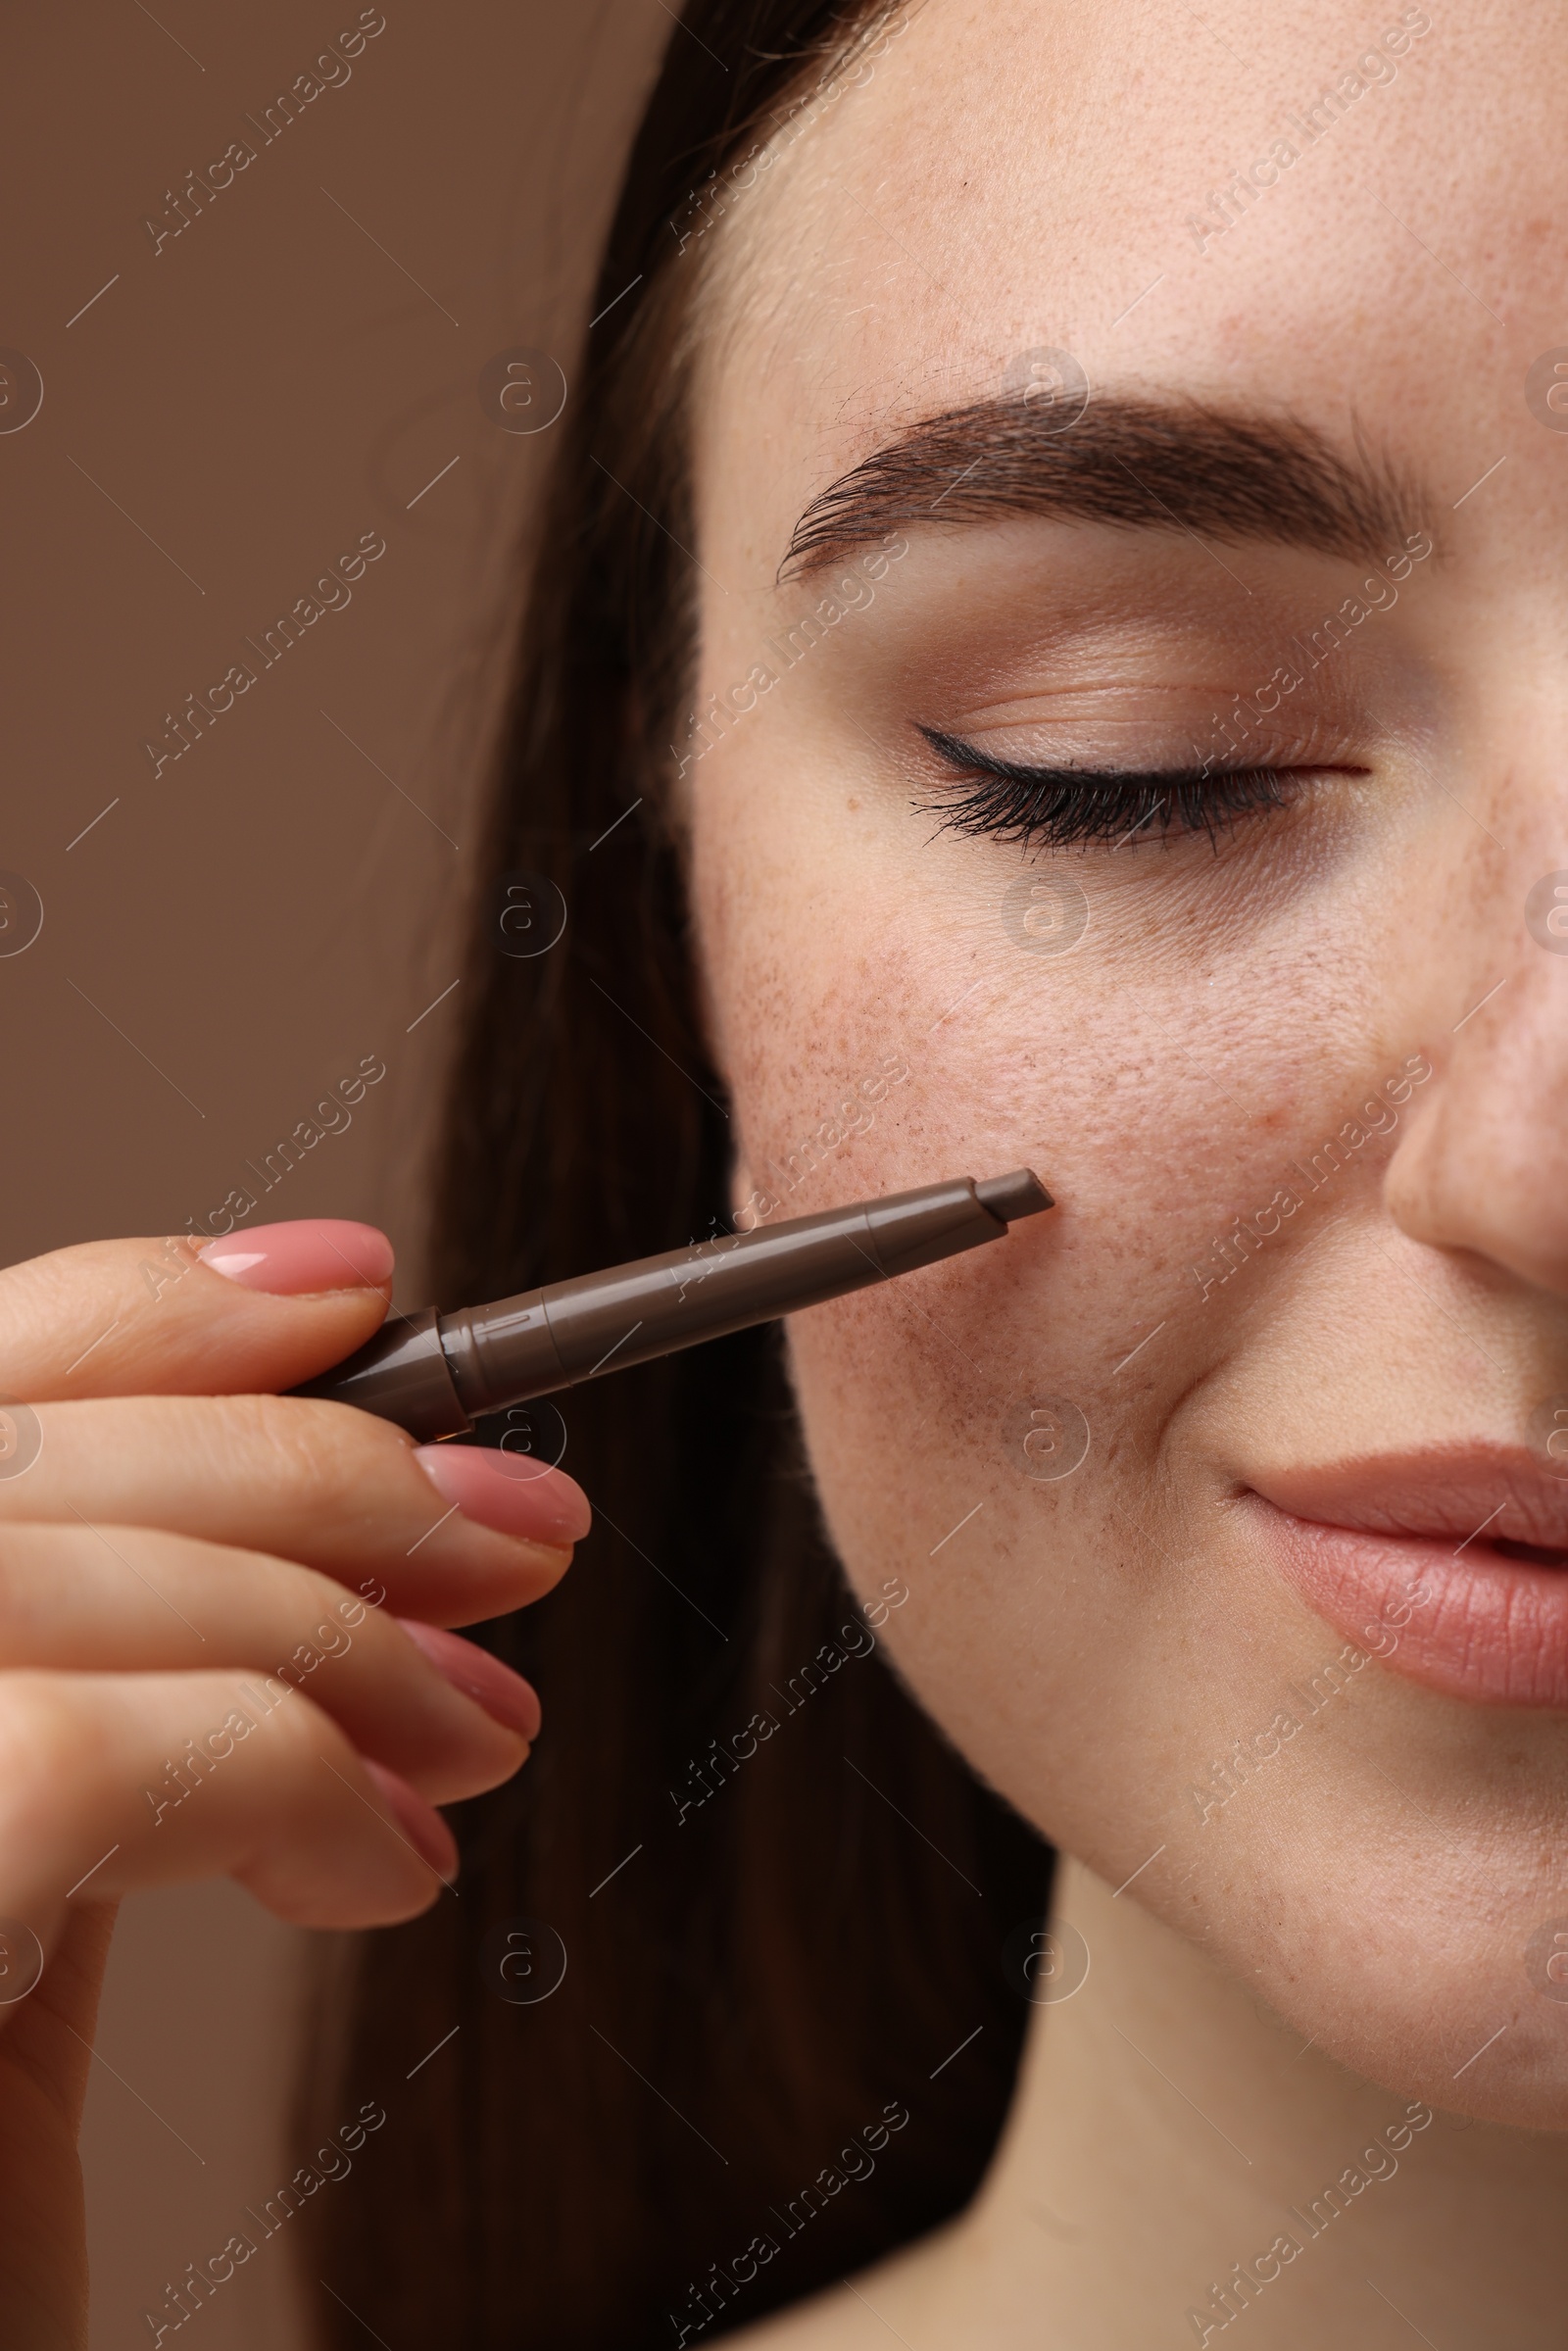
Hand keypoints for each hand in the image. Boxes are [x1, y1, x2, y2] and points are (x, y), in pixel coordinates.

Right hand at [0, 1218, 587, 2346]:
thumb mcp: (4, 1899)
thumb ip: (81, 1700)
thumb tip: (274, 1537)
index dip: (147, 1312)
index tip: (353, 1293)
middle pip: (24, 1461)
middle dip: (315, 1467)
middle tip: (513, 1536)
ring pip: (69, 1581)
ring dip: (332, 1637)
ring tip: (472, 1740)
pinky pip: (90, 1754)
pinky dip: (280, 1776)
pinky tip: (371, 1871)